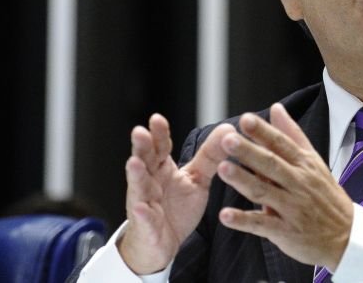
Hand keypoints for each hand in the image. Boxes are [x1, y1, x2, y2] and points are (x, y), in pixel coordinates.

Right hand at [118, 114, 236, 273]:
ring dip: (136, 175)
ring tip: (134, 163)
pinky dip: (142, 213)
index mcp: (162, 168)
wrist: (162, 244)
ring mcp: (145, 203)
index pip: (160, 147)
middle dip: (141, 147)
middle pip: (144, 161)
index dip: (159, 134)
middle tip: (139, 132)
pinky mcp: (147, 226)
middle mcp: (150, 182)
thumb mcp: (197, 179)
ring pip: (138, 187)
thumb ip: (210, 155)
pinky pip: (144, 219)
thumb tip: (228, 129)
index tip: (157, 119)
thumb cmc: (176, 207)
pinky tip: (141, 207)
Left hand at [216, 103, 353, 270]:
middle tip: (228, 140)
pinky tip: (225, 216)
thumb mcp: (314, 161)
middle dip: (249, 152)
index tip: (245, 120)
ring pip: (264, 192)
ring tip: (222, 169)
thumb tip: (276, 107)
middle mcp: (299, 183)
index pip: (282, 144)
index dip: (263, 132)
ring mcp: (292, 208)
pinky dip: (243, 221)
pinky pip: (262, 225)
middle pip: (271, 164)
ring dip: (243, 181)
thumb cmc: (326, 195)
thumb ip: (292, 134)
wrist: (346, 236)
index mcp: (304, 164)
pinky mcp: (286, 232)